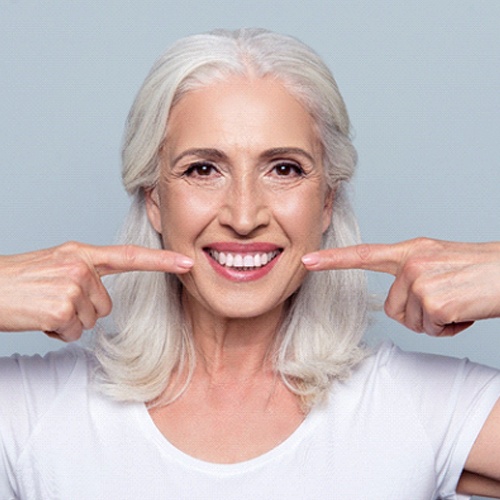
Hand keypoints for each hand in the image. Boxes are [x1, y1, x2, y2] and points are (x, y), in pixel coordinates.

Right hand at [0, 242, 192, 340]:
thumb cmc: (19, 280)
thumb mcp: (55, 264)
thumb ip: (85, 272)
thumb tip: (103, 298)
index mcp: (81, 253)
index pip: (129, 256)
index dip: (161, 260)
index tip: (187, 262)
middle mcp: (80, 266)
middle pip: (106, 305)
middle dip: (82, 310)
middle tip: (53, 300)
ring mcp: (72, 286)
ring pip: (90, 320)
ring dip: (68, 321)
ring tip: (43, 306)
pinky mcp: (62, 308)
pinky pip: (72, 333)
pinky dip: (56, 332)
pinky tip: (39, 317)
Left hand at [302, 238, 499, 335]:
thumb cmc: (480, 271)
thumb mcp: (440, 261)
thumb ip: (413, 274)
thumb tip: (399, 301)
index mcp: (411, 251)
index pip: (365, 255)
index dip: (334, 260)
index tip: (307, 261)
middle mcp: (412, 262)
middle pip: (392, 309)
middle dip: (419, 315)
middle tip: (447, 302)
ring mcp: (421, 280)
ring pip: (411, 322)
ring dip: (437, 322)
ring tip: (459, 303)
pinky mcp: (433, 300)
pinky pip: (431, 329)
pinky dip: (450, 328)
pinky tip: (465, 311)